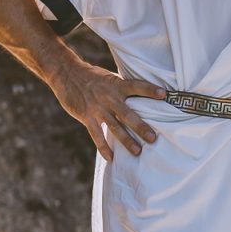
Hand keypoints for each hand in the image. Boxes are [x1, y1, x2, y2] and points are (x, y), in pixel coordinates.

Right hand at [49, 61, 167, 160]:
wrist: (66, 73)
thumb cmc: (92, 76)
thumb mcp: (109, 78)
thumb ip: (123, 88)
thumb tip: (142, 96)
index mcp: (117, 85)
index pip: (136, 86)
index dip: (149, 90)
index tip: (164, 94)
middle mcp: (109, 97)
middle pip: (127, 113)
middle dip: (140, 126)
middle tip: (153, 138)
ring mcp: (97, 108)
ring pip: (114, 127)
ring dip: (126, 140)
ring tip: (138, 151)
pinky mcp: (86, 116)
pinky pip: (96, 134)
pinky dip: (103, 147)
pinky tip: (111, 158)